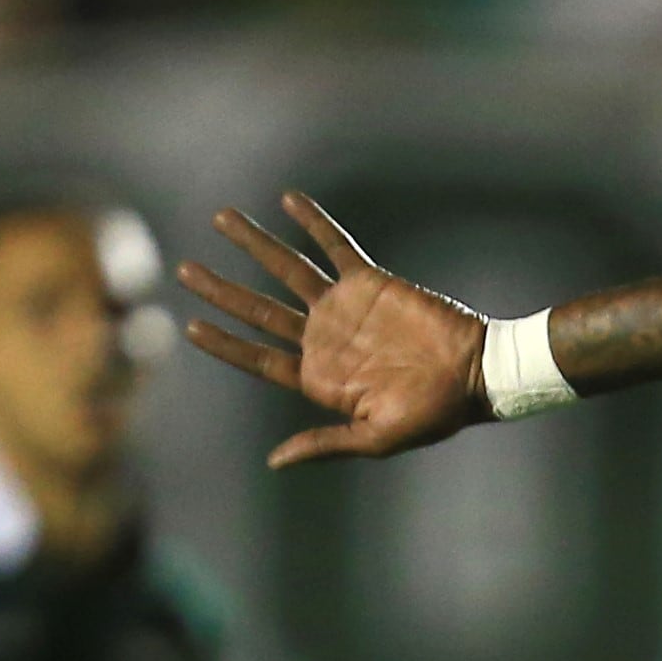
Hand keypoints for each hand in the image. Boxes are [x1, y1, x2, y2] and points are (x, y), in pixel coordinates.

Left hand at [179, 193, 490, 468]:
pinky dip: (312, 222)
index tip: (190, 326)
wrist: (476, 373)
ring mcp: (345, 308)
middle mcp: (325, 339)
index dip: (227, 343)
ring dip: (254, 244)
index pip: (260, 357)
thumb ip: (326, 443)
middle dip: (222, 290)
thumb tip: (275, 461)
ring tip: (220, 217)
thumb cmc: (432, 414)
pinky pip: (335, 245)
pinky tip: (287, 199)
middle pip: (261, 310)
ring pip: (287, 270)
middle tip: (185, 271)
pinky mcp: (370, 282)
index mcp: (321, 378)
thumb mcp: (377, 438)